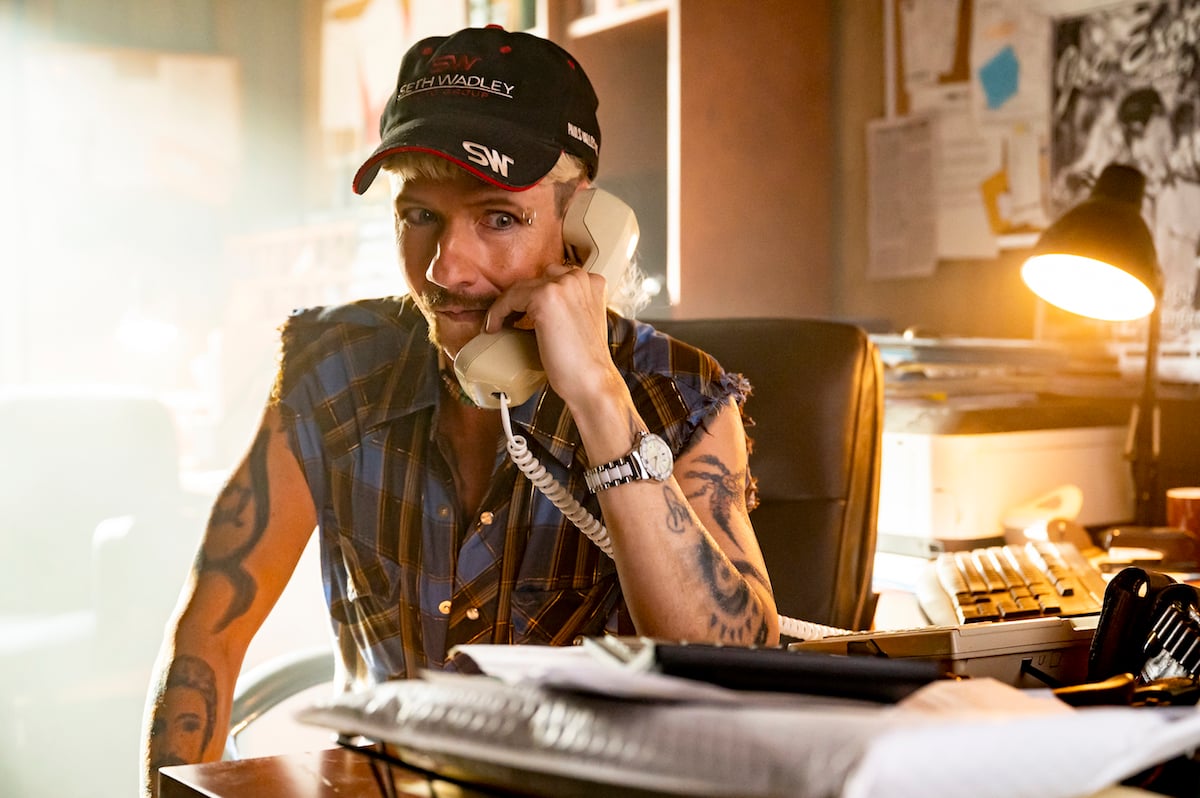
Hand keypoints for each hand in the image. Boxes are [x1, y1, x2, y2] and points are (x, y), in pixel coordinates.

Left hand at [482, 262, 621, 406]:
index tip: (522, 311)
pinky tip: (494, 327)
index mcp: (592, 282)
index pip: (554, 278)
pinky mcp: (545, 296)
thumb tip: (535, 304)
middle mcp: (579, 278)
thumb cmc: (585, 362)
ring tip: (498, 324)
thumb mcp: (581, 323)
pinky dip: (497, 313)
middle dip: (520, 299)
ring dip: (506, 306)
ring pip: (521, 288)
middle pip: (536, 279)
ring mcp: (563, 285)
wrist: (592, 381)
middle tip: (508, 318)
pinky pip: (509, 298)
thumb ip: (568, 306)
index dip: (534, 295)